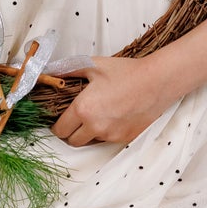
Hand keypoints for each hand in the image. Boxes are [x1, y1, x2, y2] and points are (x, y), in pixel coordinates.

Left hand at [49, 56, 174, 146]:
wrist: (157, 81)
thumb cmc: (125, 72)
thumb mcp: (94, 65)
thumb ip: (68, 69)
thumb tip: (50, 71)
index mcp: (83, 109)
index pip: (60, 130)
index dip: (56, 125)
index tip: (59, 119)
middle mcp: (95, 127)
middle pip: (72, 141)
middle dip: (70, 132)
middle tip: (75, 119)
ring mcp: (111, 135)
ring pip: (90, 142)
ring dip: (87, 133)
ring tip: (96, 115)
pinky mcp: (124, 139)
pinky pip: (107, 140)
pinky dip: (105, 132)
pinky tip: (112, 116)